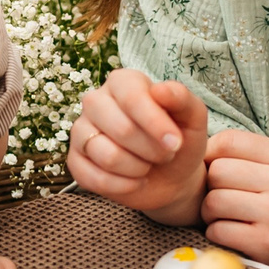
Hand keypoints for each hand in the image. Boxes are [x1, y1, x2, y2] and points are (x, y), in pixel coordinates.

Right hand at [67, 69, 206, 220]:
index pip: (132, 98)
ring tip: (148, 166)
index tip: (176, 143)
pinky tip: (135, 181)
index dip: (155, 124)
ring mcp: (81, 130)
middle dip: (152, 150)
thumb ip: (182, 99)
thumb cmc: (180, 140)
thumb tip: (160, 90)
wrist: (170, 175)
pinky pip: (93, 178)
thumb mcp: (192, 118)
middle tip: (165, 154)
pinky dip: (123, 186)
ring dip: (138, 169)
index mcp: (123, 82)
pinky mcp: (75, 160)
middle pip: (121, 129)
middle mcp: (96, 101)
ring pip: (107, 156)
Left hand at [201, 127, 268, 268]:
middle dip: (211, 187)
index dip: (211, 154)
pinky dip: (216, 234)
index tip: (217, 170)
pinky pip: (217, 230)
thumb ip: (244, 154)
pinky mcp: (265, 242)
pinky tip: (233, 235)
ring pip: (213, 201)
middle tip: (225, 199)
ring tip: (227, 217)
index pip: (229, 140)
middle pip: (217, 171)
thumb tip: (198, 148)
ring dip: (210, 213)